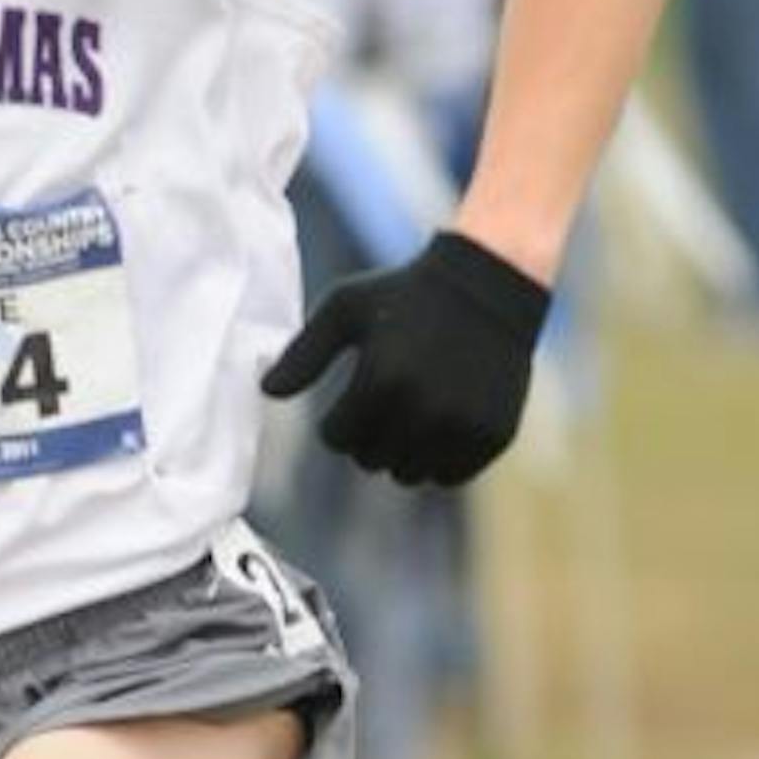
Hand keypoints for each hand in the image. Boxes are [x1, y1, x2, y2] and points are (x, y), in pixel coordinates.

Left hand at [260, 226, 550, 487]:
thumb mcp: (345, 307)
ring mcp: (462, 424)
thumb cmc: (406, 293)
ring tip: (412, 412)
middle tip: (386, 401)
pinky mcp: (493, 435)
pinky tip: (442, 422)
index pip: (337, 438)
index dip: (338, 420)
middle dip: (369, 437)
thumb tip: (265, 392)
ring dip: (402, 452)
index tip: (354, 394)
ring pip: (409, 476)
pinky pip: (449, 476)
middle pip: (370, 461)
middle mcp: (424, 407)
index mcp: (382, 377)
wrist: (490, 281)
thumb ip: (304, 353)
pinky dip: (440, 459)